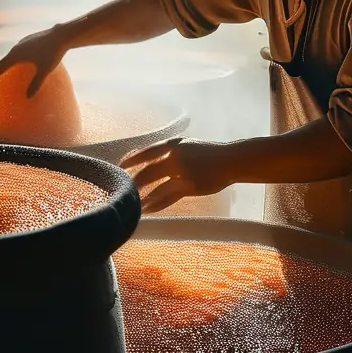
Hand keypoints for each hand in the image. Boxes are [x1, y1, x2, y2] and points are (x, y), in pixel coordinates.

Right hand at [0, 25, 68, 96]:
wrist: (62, 34)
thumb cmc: (53, 53)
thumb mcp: (45, 70)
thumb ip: (36, 84)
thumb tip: (28, 98)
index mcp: (15, 55)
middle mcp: (16, 48)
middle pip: (2, 62)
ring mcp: (23, 43)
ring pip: (11, 56)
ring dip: (6, 66)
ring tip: (6, 75)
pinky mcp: (30, 40)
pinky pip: (20, 52)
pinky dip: (16, 61)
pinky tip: (24, 66)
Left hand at [119, 137, 233, 213]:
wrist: (231, 160)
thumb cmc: (210, 152)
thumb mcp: (188, 145)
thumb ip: (172, 152)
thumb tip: (152, 161)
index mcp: (174, 143)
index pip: (147, 151)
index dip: (132, 159)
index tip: (120, 166)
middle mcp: (176, 156)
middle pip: (148, 171)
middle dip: (134, 182)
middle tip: (122, 189)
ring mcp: (183, 172)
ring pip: (156, 186)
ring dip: (142, 196)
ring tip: (132, 203)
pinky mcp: (189, 186)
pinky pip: (167, 197)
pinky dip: (155, 204)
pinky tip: (147, 209)